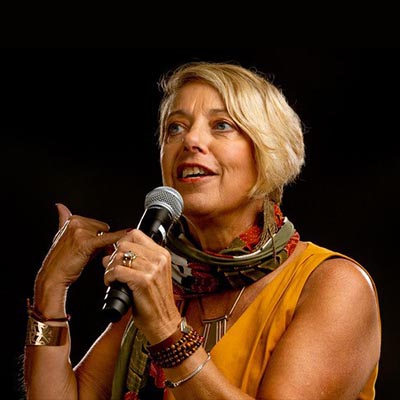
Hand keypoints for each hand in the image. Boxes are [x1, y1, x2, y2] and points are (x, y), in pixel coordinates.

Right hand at [33, 204, 126, 313]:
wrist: (54, 275)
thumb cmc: (62, 259)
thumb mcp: (62, 236)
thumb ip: (64, 220)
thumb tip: (61, 206)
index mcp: (72, 220)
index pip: (96, 224)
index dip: (98, 235)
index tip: (95, 243)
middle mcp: (76, 223)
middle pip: (103, 227)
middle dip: (102, 239)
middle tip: (94, 252)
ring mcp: (81, 232)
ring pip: (105, 234)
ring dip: (105, 245)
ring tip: (93, 255)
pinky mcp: (87, 242)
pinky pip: (107, 238)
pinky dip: (118, 237)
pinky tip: (128, 233)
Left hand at [103, 228, 180, 342]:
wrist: (164, 322)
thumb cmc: (155, 301)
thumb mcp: (151, 275)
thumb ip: (136, 261)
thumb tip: (110, 252)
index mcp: (162, 255)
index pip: (136, 234)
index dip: (121, 242)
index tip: (117, 254)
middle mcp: (159, 259)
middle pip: (125, 244)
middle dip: (113, 256)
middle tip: (112, 269)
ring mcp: (153, 269)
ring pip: (119, 256)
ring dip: (109, 268)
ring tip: (112, 279)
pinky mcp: (144, 281)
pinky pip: (117, 270)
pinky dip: (109, 277)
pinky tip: (112, 284)